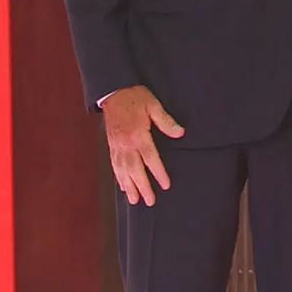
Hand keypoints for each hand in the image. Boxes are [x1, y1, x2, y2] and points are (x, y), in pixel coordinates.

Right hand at [101, 85, 184, 206]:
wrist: (113, 91)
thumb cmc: (135, 97)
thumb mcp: (153, 105)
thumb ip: (165, 121)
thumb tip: (180, 133)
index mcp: (138, 134)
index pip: (150, 157)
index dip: (158, 172)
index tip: (165, 185)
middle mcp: (126, 143)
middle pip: (134, 169)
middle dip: (142, 186)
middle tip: (150, 201)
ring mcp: (117, 145)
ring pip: (122, 170)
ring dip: (128, 186)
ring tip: (134, 200)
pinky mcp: (111, 144)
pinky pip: (114, 164)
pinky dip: (118, 177)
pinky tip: (122, 186)